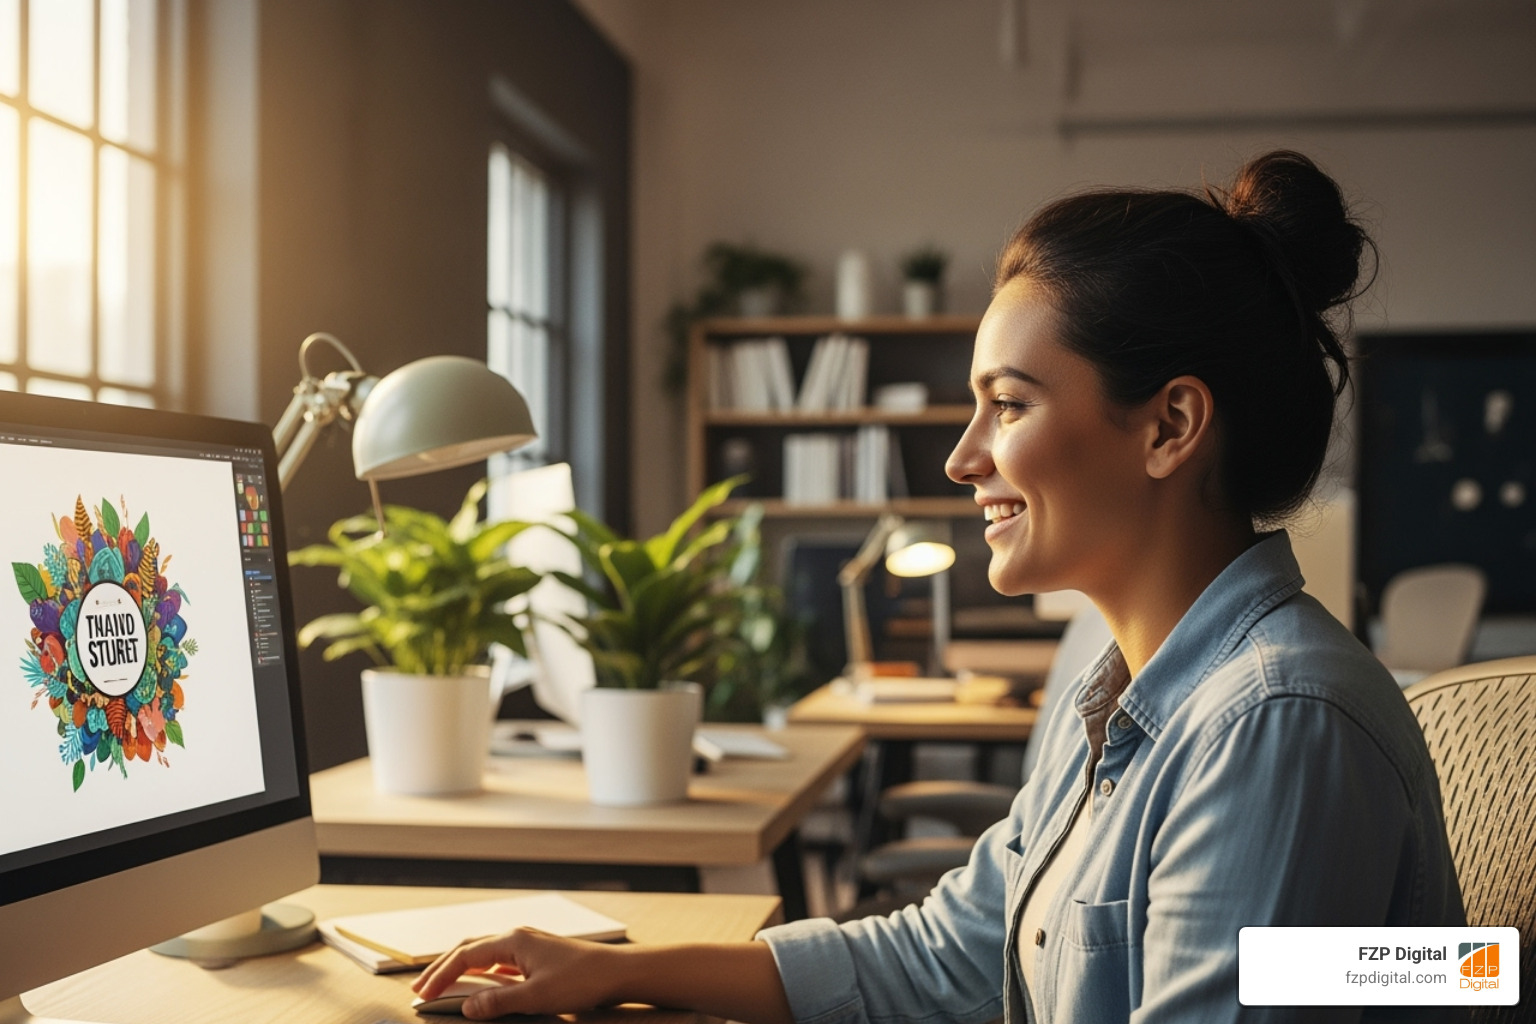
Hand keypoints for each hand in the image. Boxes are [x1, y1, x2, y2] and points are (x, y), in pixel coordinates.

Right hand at [412, 927, 621, 1018]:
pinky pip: (500, 960)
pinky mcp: (538, 955)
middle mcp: (518, 936)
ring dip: (461, 969)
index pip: (465, 955)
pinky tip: (480, 985)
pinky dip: (481, 971)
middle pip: (470, 948)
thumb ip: (499, 1002)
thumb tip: (466, 1007)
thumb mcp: (537, 997)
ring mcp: (529, 944)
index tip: (422, 995)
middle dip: (443, 967)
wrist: (619, 972)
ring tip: (442, 985)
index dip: (440, 975)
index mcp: (513, 940)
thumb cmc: (582, 981)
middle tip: (420, 988)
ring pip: (484, 952)